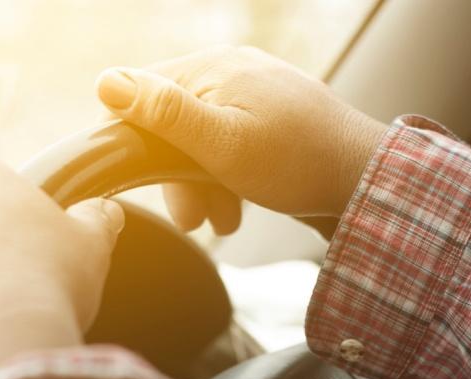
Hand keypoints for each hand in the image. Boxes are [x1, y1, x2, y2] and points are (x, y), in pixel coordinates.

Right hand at [96, 46, 386, 233]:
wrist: (365, 179)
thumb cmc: (297, 162)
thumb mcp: (222, 143)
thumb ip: (164, 113)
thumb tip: (105, 81)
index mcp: (211, 67)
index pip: (139, 92)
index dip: (135, 141)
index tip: (152, 184)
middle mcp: (229, 68)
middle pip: (171, 120)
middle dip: (177, 175)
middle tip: (194, 218)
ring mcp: (252, 89)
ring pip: (201, 136)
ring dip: (203, 183)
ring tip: (223, 219)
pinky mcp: (270, 112)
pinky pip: (230, 140)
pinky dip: (228, 174)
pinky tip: (240, 204)